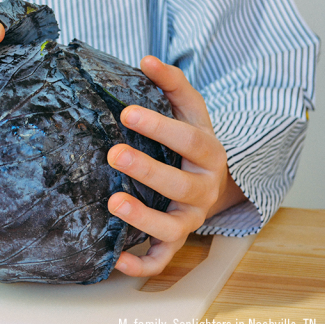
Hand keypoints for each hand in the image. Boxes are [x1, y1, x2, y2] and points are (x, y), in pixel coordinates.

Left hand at [106, 56, 245, 276]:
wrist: (211, 178)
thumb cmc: (190, 140)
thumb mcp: (188, 109)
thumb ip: (170, 84)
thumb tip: (147, 58)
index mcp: (208, 154)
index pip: (187, 139)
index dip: (159, 126)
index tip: (126, 111)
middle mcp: (202, 189)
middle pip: (179, 184)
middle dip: (147, 169)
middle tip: (114, 153)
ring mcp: (189, 218)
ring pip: (172, 228)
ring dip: (143, 218)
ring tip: (114, 202)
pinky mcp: (175, 240)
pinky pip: (162, 259)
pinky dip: (142, 265)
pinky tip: (117, 260)